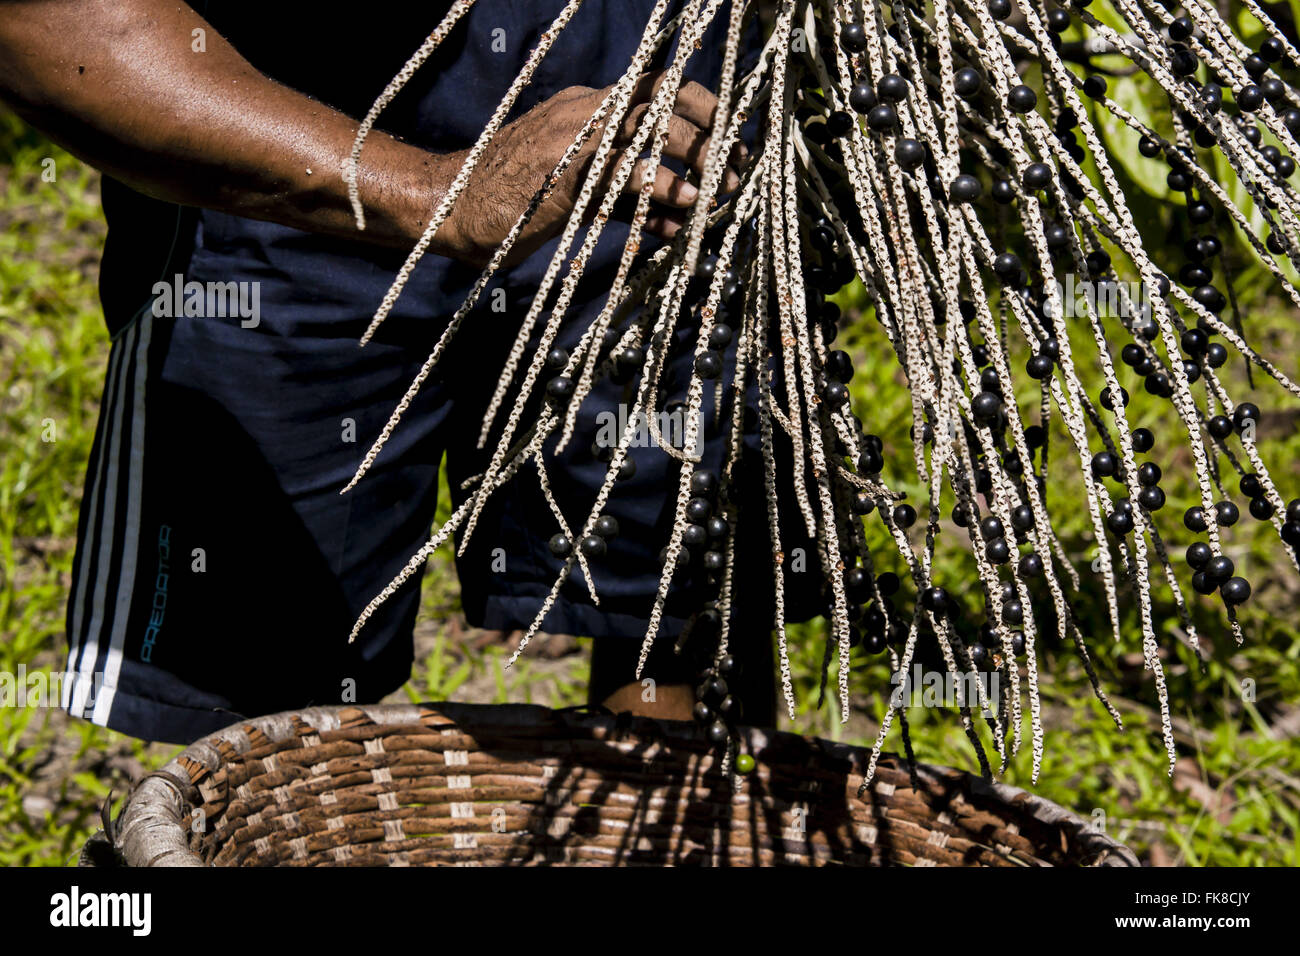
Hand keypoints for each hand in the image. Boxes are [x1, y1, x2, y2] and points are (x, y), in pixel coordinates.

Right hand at [454, 73, 745, 266]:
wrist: (450, 208)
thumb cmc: (513, 205)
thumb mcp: (581, 197)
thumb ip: (631, 200)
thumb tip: (679, 219)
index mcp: (589, 107)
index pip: (658, 89)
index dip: (703, 109)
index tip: (733, 139)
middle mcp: (586, 110)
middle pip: (665, 97)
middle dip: (712, 129)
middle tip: (739, 166)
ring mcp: (575, 136)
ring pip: (653, 125)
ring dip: (696, 156)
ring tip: (720, 189)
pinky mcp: (565, 170)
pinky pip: (626, 168)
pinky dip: (662, 186)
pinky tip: (684, 207)